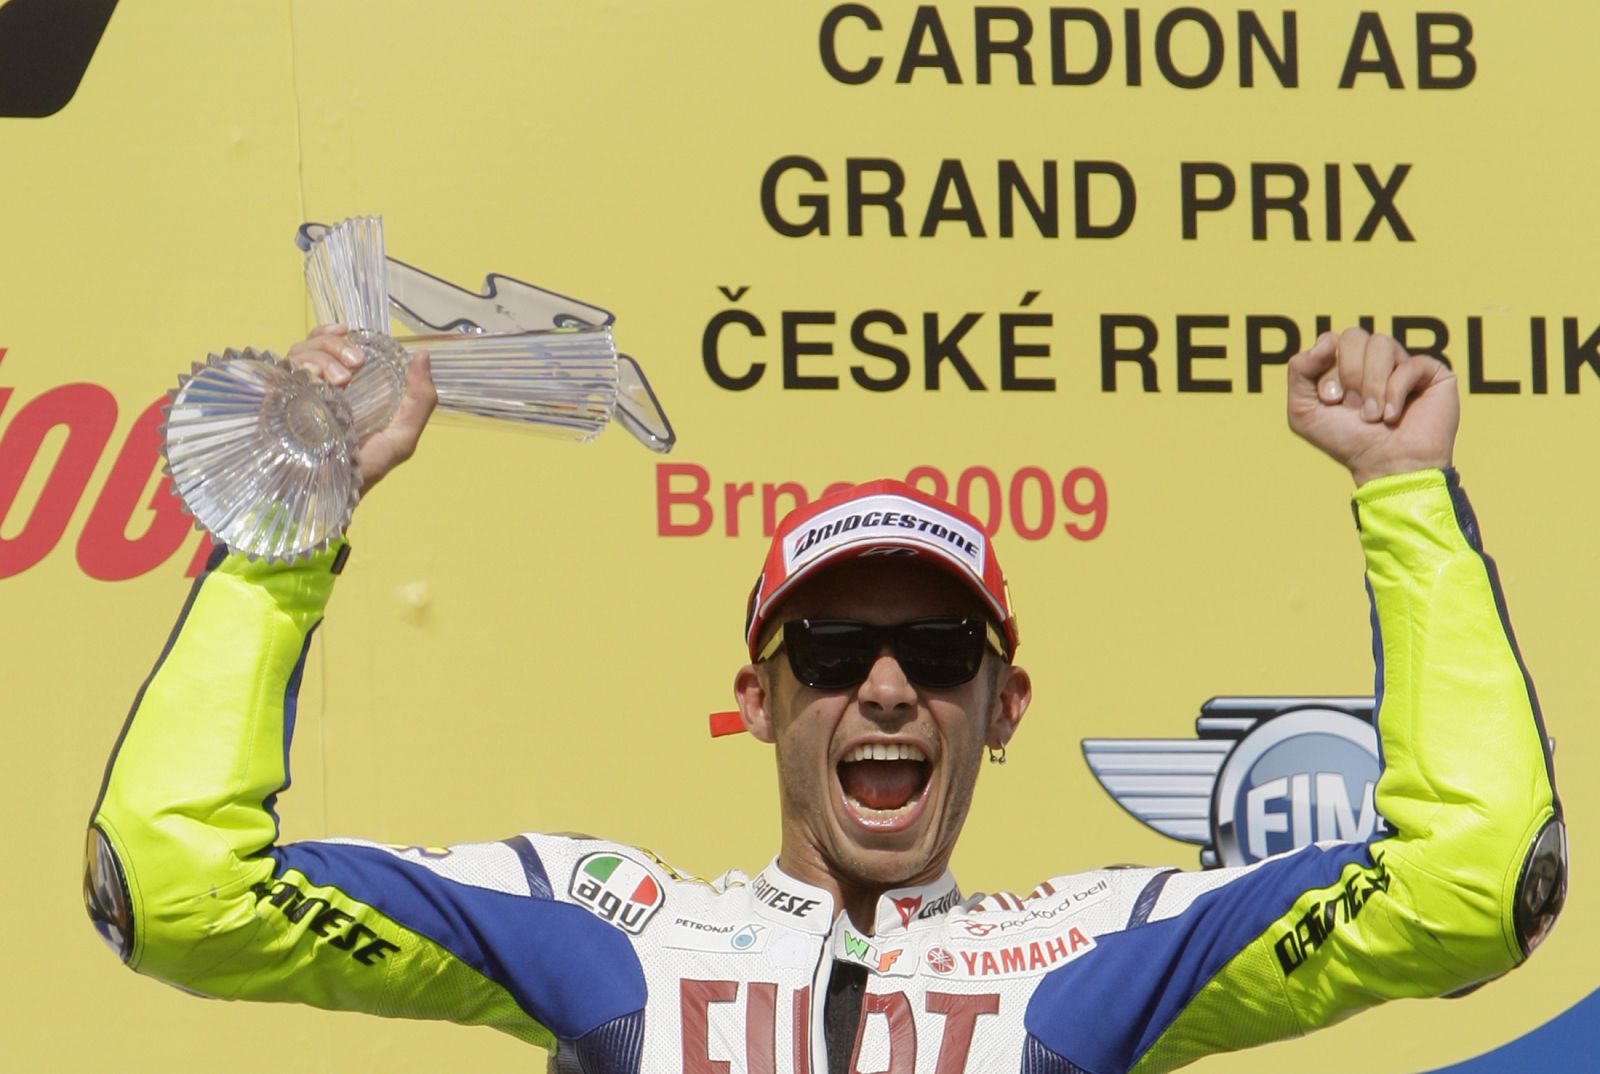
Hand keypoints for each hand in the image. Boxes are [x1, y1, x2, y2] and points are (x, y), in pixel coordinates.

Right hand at [284, 324, 437, 496]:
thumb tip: (423, 356)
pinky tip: (315, 376)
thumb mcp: (402, 437)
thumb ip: (420, 400)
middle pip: (312, 344)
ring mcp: (292, 394)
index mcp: (340, 388)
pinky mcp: (274, 403)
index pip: (327, 346)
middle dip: (334, 346)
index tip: (347, 331)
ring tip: (340, 380)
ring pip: (297, 353)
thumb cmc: (365, 469)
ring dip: (322, 356)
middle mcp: (312, 387)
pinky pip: (281, 373)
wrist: (331, 498)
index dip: (334, 334)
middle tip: (355, 364)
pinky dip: (300, 366)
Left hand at [1286, 327, 1458, 485]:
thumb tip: (1326, 340)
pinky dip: (1396, 392)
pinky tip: (1393, 417)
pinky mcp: (1432, 373)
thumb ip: (1299, 371)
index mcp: (1344, 363)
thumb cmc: (1346, 441)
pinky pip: (1410, 363)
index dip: (1327, 369)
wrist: (1384, 466)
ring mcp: (1403, 364)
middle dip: (1349, 375)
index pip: (1331, 340)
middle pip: (1354, 336)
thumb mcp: (1303, 411)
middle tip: (1353, 407)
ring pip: (1381, 343)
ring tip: (1373, 415)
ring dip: (1371, 385)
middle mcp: (1374, 360)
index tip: (1330, 400)